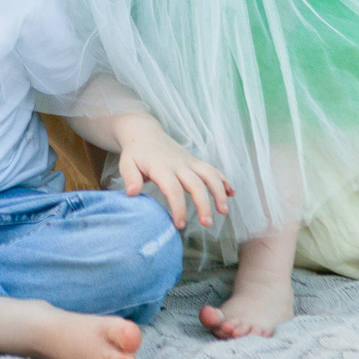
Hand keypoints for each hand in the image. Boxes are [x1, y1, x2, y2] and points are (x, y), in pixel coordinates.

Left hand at [114, 118, 233, 229]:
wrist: (145, 133)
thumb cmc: (136, 153)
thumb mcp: (126, 163)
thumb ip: (130, 178)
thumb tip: (132, 194)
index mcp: (161, 167)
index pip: (173, 189)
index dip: (178, 207)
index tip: (180, 225)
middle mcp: (179, 164)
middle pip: (196, 184)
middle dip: (204, 204)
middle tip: (207, 224)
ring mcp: (189, 162)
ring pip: (209, 175)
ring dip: (219, 192)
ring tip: (224, 211)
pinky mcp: (195, 162)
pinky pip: (212, 169)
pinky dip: (224, 180)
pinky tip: (231, 193)